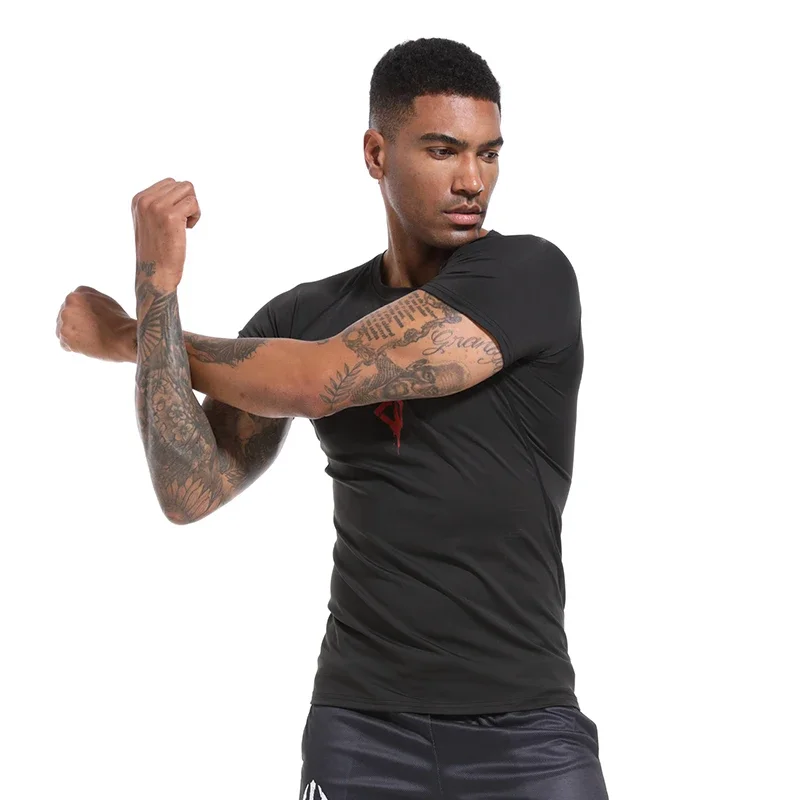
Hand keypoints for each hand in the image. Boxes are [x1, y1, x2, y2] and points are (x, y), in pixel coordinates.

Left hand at [56, 286, 137, 362]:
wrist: (123, 339)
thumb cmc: (119, 320)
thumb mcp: (104, 299)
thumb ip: (88, 297)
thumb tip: (79, 302)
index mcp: (76, 295)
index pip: (72, 303)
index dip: (82, 312)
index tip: (92, 319)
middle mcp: (66, 308)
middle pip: (66, 316)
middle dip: (75, 322)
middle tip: (92, 330)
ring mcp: (64, 324)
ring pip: (63, 329)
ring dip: (73, 334)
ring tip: (91, 337)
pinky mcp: (65, 340)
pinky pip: (64, 343)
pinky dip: (74, 346)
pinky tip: (88, 344)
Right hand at [131, 178, 200, 292]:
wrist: (154, 274)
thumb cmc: (156, 251)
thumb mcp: (149, 222)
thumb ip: (158, 204)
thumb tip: (179, 186)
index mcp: (138, 199)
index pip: (169, 183)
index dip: (179, 200)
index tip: (174, 219)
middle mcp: (145, 200)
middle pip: (181, 185)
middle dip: (187, 202)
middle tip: (183, 222)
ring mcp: (157, 207)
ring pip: (188, 190)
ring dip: (193, 207)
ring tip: (185, 225)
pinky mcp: (171, 216)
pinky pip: (194, 203)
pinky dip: (196, 216)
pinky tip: (187, 229)